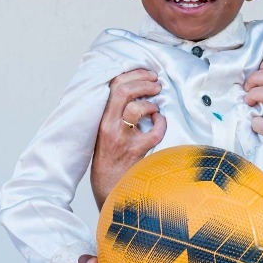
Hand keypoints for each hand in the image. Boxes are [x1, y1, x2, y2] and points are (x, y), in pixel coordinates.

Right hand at [91, 68, 165, 207]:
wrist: (109, 188)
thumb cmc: (109, 159)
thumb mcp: (105, 131)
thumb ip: (115, 112)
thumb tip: (137, 90)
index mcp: (101, 119)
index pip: (114, 86)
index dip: (133, 75)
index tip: (147, 74)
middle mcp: (110, 127)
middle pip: (124, 92)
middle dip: (144, 83)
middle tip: (156, 84)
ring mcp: (123, 139)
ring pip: (137, 109)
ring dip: (151, 104)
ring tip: (155, 107)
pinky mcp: (136, 151)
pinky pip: (155, 131)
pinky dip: (161, 124)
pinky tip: (160, 123)